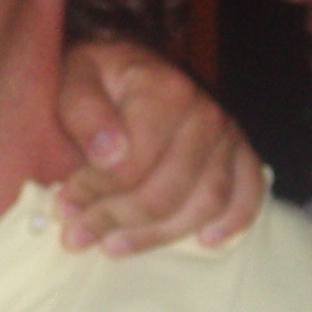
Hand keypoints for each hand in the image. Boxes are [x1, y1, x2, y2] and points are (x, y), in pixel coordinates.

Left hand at [55, 41, 262, 254]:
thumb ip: (85, 111)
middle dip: (116, 220)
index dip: (93, 193)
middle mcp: (205, 113)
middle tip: (78, 236)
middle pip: (165, 192)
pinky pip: (248, 195)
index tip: (63, 206)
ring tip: (114, 247)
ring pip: (204, 203)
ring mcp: (228, 136)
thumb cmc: (102, 76)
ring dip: (157, 235)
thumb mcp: (77, 76)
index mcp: (164, 91)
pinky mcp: (241, 153)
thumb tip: (108, 155)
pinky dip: (233, 222)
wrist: (133, 63)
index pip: (130, 165)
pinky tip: (205, 241)